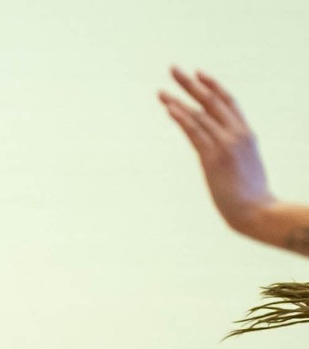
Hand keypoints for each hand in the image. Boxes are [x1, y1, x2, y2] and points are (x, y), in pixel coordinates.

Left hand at [160, 68, 272, 230]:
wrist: (256, 210)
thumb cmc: (250, 193)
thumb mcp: (246, 164)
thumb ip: (235, 151)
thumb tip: (223, 151)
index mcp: (246, 133)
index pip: (228, 102)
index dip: (212, 86)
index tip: (197, 73)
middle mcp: (237, 134)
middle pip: (212, 101)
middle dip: (191, 84)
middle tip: (172, 68)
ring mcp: (226, 144)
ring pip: (199, 115)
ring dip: (178, 101)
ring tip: (161, 90)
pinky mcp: (213, 158)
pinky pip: (195, 133)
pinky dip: (182, 119)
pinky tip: (169, 109)